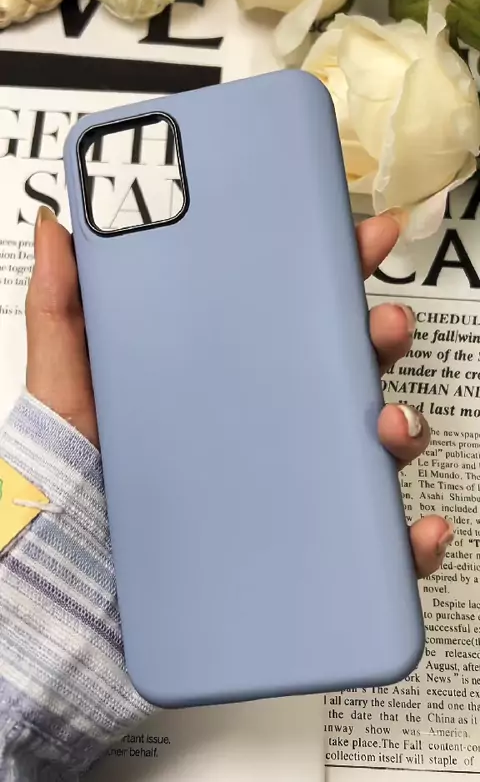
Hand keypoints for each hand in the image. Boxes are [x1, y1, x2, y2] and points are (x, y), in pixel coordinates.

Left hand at [26, 206, 451, 578]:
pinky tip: (415, 530)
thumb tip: (63, 229)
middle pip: (349, 367)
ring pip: (374, 445)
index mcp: (229, 374)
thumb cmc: (75, 479)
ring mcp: (291, 481)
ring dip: (404, 427)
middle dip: (382, 336)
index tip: (362, 238)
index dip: (335, 271)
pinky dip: (409, 538)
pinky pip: (372, 540)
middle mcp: (269, 422)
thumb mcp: (66, 385)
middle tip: (382, 324)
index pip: (294, 310)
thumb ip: (64, 308)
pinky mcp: (303, 544)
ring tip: (387, 426)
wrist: (78, 579)